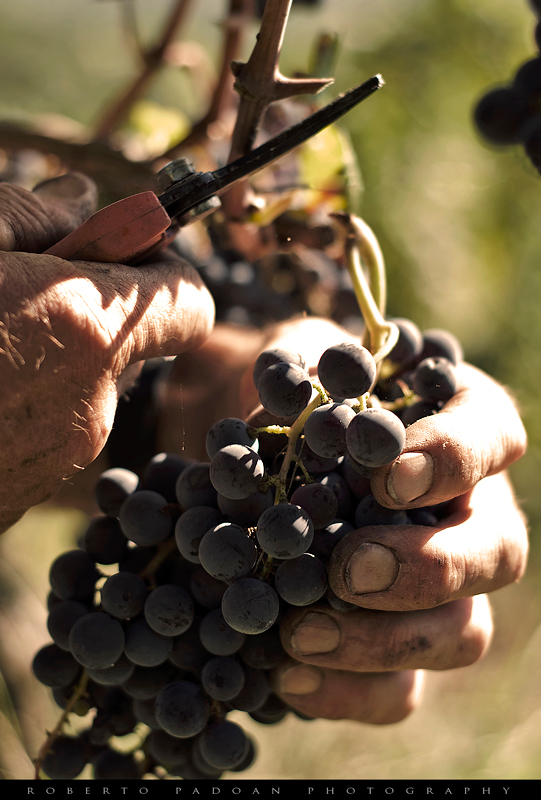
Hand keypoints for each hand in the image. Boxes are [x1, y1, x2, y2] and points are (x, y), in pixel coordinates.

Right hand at [0, 174, 213, 533]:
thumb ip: (29, 212)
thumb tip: (83, 201)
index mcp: (83, 332)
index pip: (187, 300)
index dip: (162, 268)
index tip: (120, 252)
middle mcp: (88, 406)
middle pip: (124, 342)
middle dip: (83, 310)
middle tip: (13, 294)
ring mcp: (55, 461)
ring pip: (81, 389)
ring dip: (44, 360)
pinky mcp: (22, 497)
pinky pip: (45, 433)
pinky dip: (17, 407)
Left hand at [274, 357, 527, 723]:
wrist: (263, 446)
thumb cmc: (293, 392)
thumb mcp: (291, 359)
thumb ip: (289, 370)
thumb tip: (269, 414)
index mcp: (460, 426)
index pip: (490, 437)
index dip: (453, 459)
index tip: (386, 476)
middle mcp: (471, 511)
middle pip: (498, 552)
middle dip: (427, 568)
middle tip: (349, 570)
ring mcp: (445, 584)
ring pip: (461, 633)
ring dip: (386, 643)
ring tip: (301, 635)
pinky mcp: (401, 642)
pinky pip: (403, 688)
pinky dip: (349, 690)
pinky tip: (286, 676)